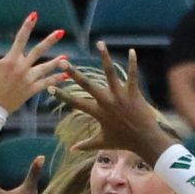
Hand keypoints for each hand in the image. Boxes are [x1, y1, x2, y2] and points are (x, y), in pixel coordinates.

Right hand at [0, 14, 65, 113]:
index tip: (34, 15)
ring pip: (45, 68)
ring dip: (56, 62)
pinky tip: (64, 76)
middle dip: (50, 40)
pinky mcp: (31, 91)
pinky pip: (46, 84)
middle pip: (38, 51)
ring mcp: (28, 80)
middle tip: (61, 31)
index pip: (20, 38)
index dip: (27, 26)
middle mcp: (21, 68)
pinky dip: (55, 80)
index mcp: (11, 60)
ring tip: (66, 57)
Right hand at [50, 41, 174, 163]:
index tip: (50, 87)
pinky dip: (132, 63)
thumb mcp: (102, 143)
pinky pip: (132, 75)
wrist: (144, 140)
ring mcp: (120, 96)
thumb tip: (71, 150)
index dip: (62, 95)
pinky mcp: (134, 93)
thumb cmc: (123, 142)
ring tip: (99, 43)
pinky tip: (132, 51)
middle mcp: (106, 102)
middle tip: (63, 61)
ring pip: (110, 73)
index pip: (75, 103)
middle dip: (74, 73)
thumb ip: (86, 145)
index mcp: (97, 112)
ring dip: (104, 57)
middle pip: (87, 85)